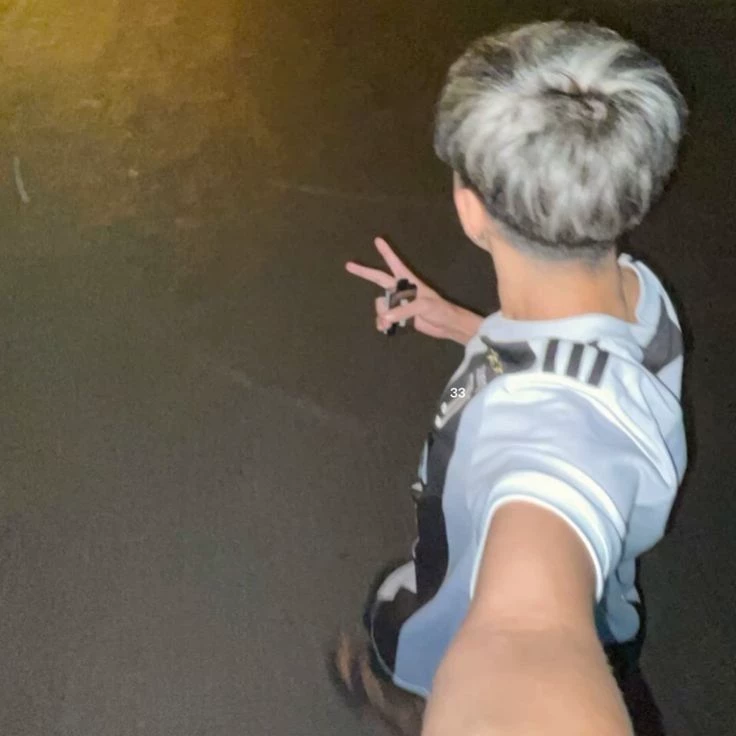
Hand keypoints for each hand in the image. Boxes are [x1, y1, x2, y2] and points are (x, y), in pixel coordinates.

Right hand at [345, 237, 482, 344]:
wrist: (447, 326)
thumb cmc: (439, 310)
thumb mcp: (423, 306)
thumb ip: (403, 310)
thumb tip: (384, 317)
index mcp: (409, 282)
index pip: (395, 264)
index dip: (387, 252)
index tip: (377, 240)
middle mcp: (401, 290)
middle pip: (379, 279)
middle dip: (364, 273)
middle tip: (348, 265)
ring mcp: (399, 303)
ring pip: (380, 305)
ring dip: (380, 315)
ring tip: (387, 325)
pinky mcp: (399, 317)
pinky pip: (383, 318)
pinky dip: (382, 324)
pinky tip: (385, 329)